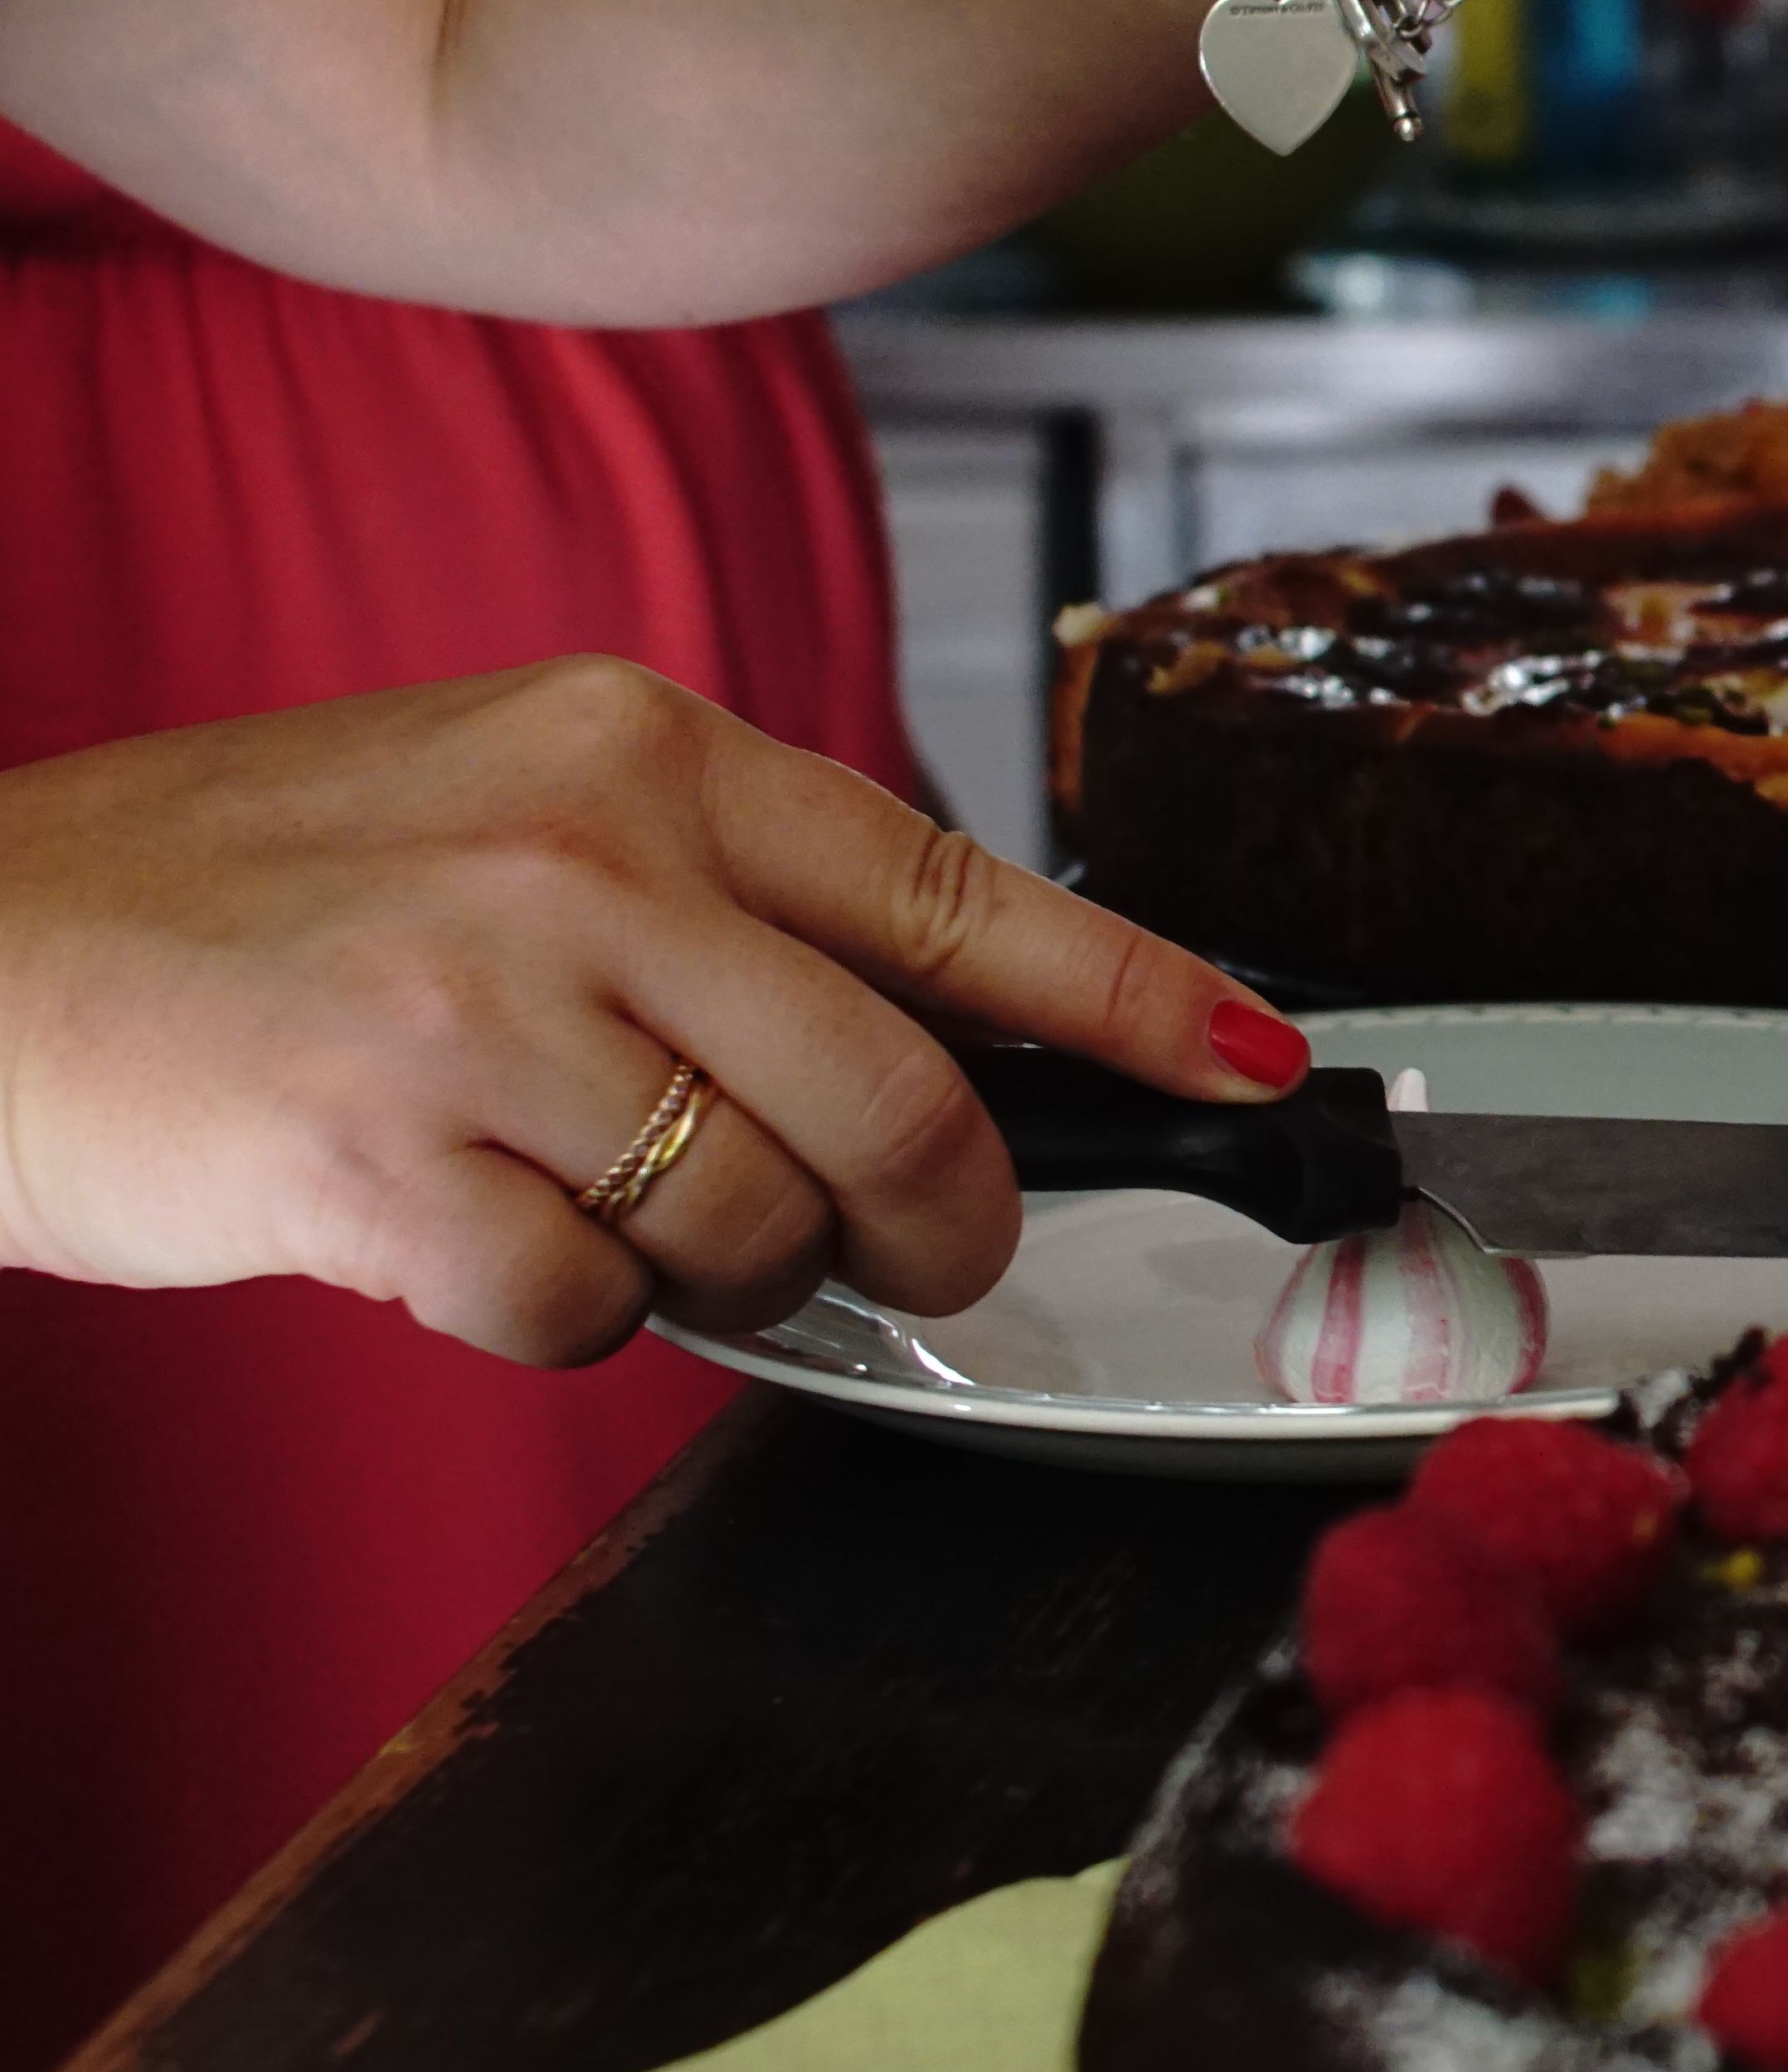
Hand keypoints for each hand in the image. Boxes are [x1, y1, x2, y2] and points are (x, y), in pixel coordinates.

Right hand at [0, 658, 1302, 1362]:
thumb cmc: (247, 896)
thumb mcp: (508, 812)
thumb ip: (718, 899)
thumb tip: (942, 1031)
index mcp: (646, 753)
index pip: (963, 892)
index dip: (1138, 1000)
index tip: (1256, 1062)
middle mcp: (585, 858)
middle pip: (904, 1101)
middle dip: (951, 1222)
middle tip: (922, 1259)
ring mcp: (482, 1006)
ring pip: (760, 1221)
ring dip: (724, 1272)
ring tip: (600, 1207)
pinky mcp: (380, 1158)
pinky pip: (590, 1308)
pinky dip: (569, 1318)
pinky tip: (474, 1242)